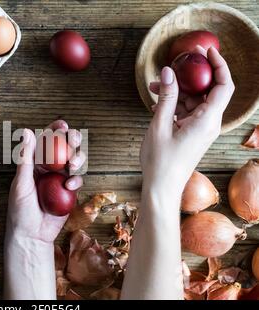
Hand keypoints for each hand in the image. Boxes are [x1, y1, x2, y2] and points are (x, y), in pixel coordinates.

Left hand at [4, 120, 85, 299]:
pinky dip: (76, 180)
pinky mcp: (69, 192)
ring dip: (77, 158)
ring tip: (72, 165)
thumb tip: (27, 131)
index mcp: (34, 162)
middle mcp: (48, 168)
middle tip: (74, 138)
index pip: (45, 141)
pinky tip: (70, 186)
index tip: (62, 124)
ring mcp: (60, 179)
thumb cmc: (20, 210)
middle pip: (64, 148)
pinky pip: (77, 180)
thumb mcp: (21, 183)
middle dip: (72, 140)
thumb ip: (26, 158)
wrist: (32, 236)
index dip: (54, 130)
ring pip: (74, 161)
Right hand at [141, 47, 234, 192]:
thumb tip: (169, 72)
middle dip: (189, 77)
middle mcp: (208, 123)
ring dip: (176, 91)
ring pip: (194, 100)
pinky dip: (174, 104)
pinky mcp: (192, 133)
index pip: (223, 86)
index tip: (206, 51)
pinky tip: (157, 103)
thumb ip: (166, 97)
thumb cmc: (161, 161)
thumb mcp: (159, 126)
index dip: (218, 65)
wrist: (162, 187)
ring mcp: (200, 128)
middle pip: (207, 90)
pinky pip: (187, 111)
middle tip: (174, 64)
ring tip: (155, 87)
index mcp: (206, 121)